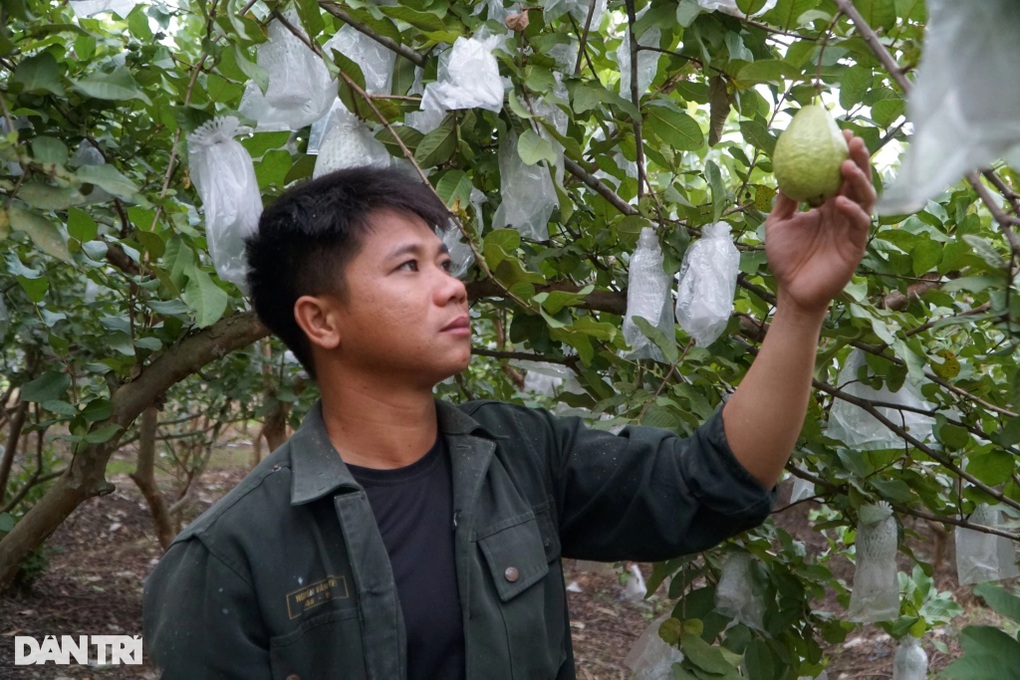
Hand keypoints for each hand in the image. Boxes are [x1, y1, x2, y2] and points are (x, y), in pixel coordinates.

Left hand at [764, 131, 875, 316]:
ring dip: (858, 181)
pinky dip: (851, 211)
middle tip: (852, 140)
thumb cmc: (785, 258)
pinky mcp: (855, 246)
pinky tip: (840, 202)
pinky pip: (858, 225)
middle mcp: (842, 213)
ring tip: (847, 165)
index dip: (842, 155)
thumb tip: (785, 172)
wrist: (791, 290)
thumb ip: (784, 200)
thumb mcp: (777, 223)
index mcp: (827, 206)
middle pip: (857, 181)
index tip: (839, 133)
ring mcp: (851, 229)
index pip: (839, 176)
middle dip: (858, 159)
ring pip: (864, 199)